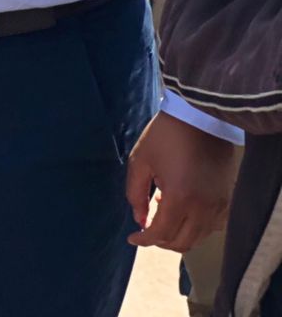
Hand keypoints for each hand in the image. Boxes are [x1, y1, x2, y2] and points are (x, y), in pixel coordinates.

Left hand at [125, 112, 239, 251]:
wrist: (199, 117)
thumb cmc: (165, 135)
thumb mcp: (140, 161)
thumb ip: (135, 194)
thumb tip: (139, 219)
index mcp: (180, 197)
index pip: (161, 233)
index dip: (144, 240)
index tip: (132, 238)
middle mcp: (203, 207)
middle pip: (181, 242)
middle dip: (160, 241)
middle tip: (146, 228)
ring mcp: (219, 205)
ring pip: (198, 237)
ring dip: (178, 234)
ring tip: (161, 211)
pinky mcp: (227, 199)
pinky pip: (212, 226)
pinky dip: (195, 227)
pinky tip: (181, 209)